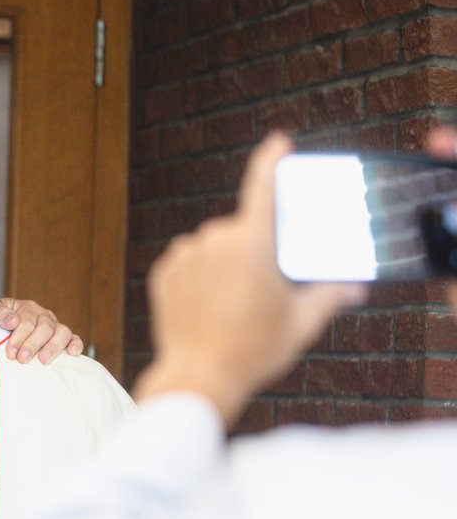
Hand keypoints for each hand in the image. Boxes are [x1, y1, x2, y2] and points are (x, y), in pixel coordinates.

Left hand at [0, 297, 83, 362]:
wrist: (1, 327)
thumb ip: (0, 314)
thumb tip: (13, 321)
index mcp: (27, 308)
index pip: (27, 321)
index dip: (19, 337)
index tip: (11, 353)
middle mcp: (44, 315)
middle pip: (45, 328)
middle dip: (33, 345)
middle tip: (23, 359)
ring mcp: (55, 325)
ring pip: (62, 332)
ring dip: (53, 347)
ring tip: (43, 361)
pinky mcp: (63, 337)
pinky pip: (74, 338)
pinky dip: (76, 344)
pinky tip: (72, 354)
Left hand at [134, 132, 365, 424]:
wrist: (196, 376)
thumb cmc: (252, 351)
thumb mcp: (300, 324)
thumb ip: (329, 296)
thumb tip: (354, 287)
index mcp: (252, 244)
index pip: (263, 188)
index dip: (271, 162)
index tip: (277, 142)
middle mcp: (215, 240)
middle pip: (243, 230)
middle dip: (255, 250)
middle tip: (261, 292)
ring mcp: (185, 255)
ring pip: (213, 246)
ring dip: (225, 263)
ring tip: (232, 305)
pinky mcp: (163, 271)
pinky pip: (189, 262)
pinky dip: (200, 275)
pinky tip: (208, 305)